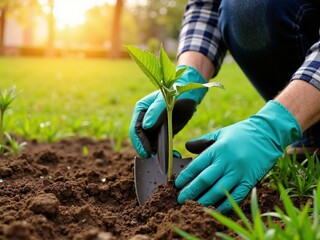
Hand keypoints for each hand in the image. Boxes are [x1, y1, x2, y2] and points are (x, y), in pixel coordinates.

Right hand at [130, 66, 207, 157]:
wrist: (191, 93)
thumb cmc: (178, 92)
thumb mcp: (166, 101)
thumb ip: (156, 112)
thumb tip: (146, 126)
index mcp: (141, 109)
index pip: (135, 129)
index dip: (139, 143)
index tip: (146, 153)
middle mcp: (145, 118)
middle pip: (141, 139)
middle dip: (147, 150)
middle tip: (155, 161)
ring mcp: (153, 125)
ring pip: (150, 143)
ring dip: (157, 153)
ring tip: (166, 160)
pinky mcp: (162, 131)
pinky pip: (160, 144)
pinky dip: (164, 151)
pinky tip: (173, 155)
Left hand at [175, 101, 301, 212]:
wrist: (267, 134)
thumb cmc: (241, 133)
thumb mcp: (220, 133)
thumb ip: (202, 140)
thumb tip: (186, 146)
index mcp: (217, 149)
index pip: (197, 166)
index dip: (185, 177)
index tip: (177, 185)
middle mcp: (227, 162)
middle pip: (205, 181)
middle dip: (191, 192)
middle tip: (180, 200)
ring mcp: (239, 172)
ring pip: (218, 191)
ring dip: (204, 200)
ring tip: (194, 206)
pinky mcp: (250, 180)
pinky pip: (236, 196)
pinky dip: (225, 204)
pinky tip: (215, 209)